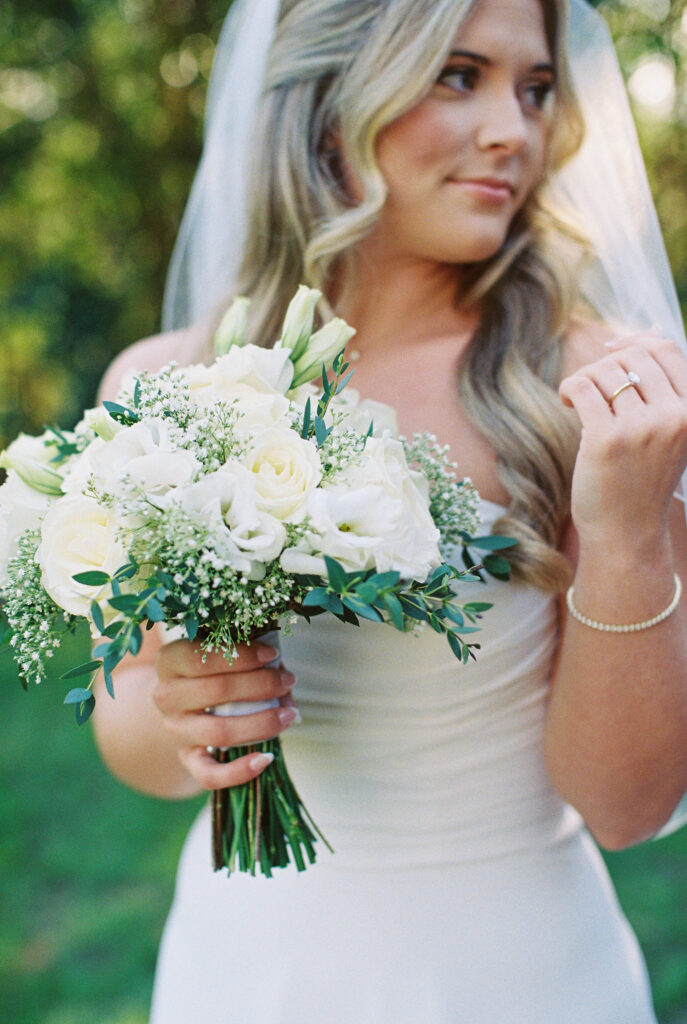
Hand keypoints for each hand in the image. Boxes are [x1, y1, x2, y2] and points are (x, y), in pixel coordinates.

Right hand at [153, 638, 296, 790]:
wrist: (185, 706)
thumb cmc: (212, 672)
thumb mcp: (223, 657)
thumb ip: (251, 660)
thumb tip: (284, 677)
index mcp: (170, 662)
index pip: (200, 657)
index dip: (240, 655)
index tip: (272, 654)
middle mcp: (167, 696)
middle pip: (216, 690)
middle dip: (261, 684)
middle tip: (288, 680)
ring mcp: (176, 730)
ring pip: (219, 731)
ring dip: (261, 723)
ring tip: (288, 715)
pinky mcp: (187, 759)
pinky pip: (209, 774)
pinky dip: (239, 771)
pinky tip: (266, 759)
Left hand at [559, 332, 686, 547]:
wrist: (627, 532)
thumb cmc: (642, 478)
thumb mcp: (668, 429)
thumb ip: (664, 385)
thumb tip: (651, 329)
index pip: (667, 349)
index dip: (634, 342)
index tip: (610, 353)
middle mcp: (675, 417)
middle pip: (632, 357)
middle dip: (604, 366)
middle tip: (591, 390)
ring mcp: (643, 428)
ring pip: (605, 371)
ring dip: (586, 380)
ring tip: (580, 401)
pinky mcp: (607, 439)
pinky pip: (582, 387)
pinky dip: (569, 388)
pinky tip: (568, 403)